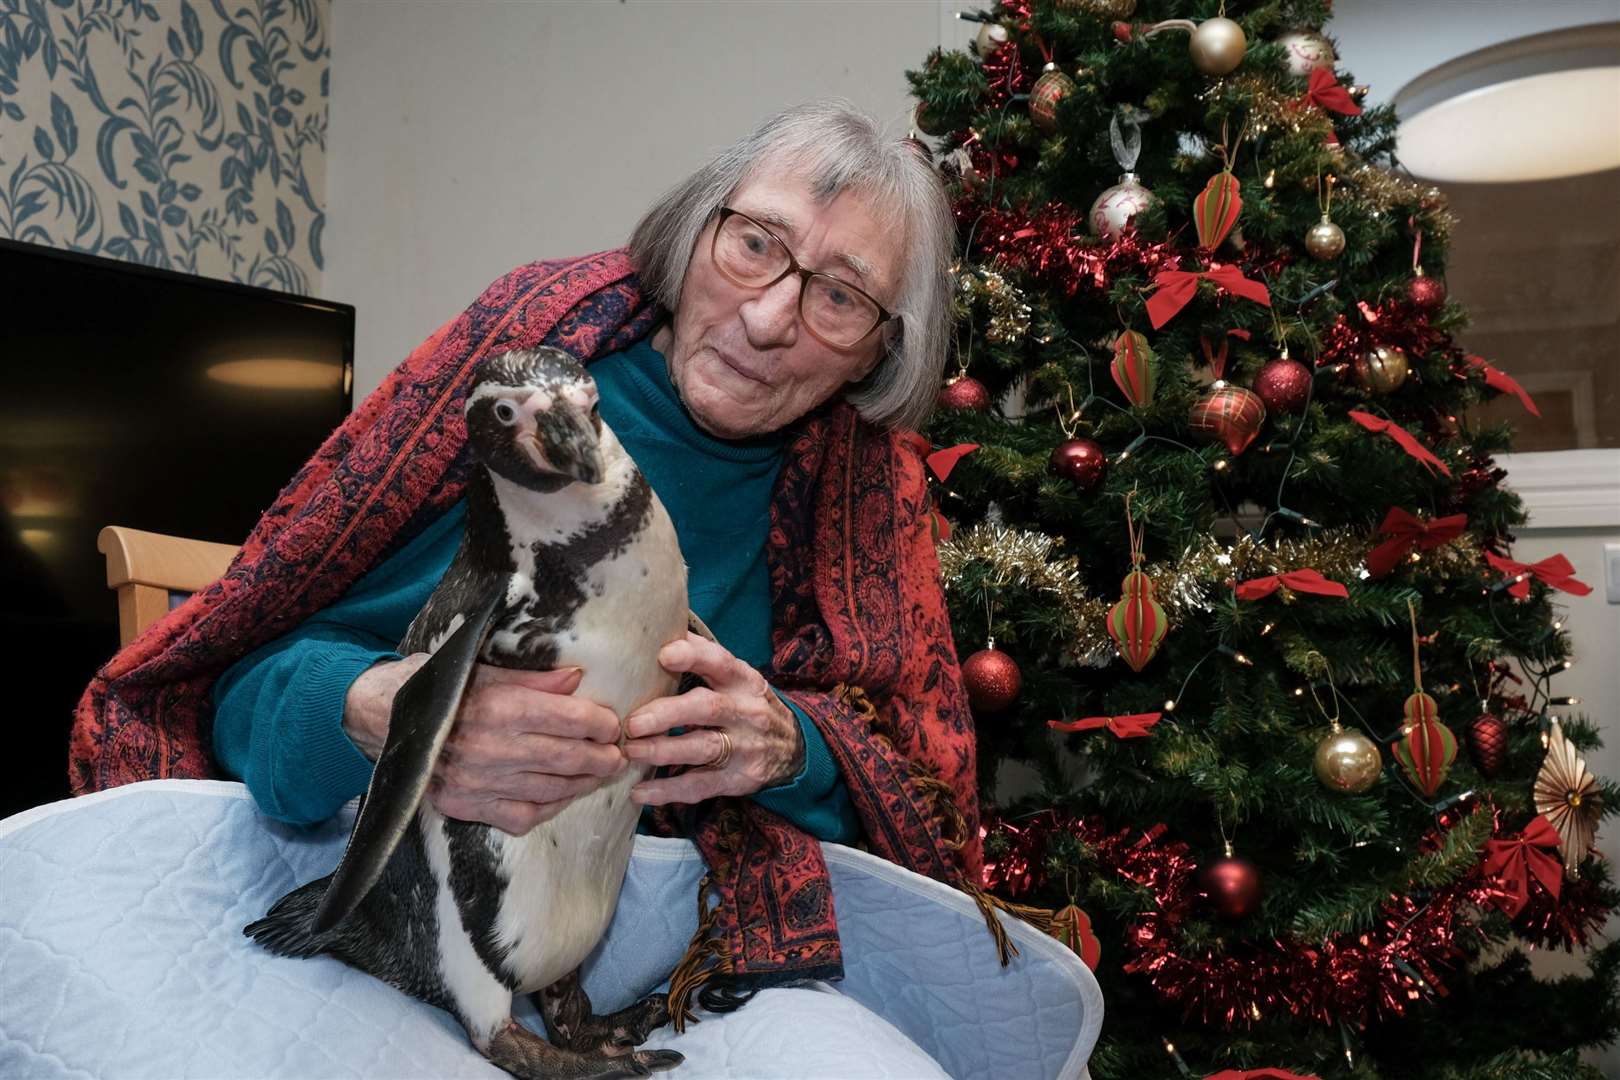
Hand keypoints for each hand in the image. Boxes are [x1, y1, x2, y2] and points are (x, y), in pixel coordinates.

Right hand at [343, 656, 626, 835]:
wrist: (376, 717)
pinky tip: (563, 797)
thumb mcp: (479, 668)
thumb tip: (576, 679)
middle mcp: (488, 747)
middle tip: (620, 757)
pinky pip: (520, 815)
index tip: (614, 725)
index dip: (598, 723)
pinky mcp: (463, 805)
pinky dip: (548, 808)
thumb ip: (531, 679)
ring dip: (582, 784)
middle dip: (600, 758)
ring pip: (548, 788)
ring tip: (601, 775)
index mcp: (496, 706)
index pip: (565, 717)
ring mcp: (476, 781)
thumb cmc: (433, 685)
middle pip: (564, 757)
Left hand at [623, 632, 804, 805]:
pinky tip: (640, 792)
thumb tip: (663, 629)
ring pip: (703, 748)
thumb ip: (703, 658)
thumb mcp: (736, 677)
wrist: (793, 748)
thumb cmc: (747, 704)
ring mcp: (744, 748)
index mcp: (742, 680)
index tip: (664, 654)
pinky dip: (668, 791)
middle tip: (633, 722)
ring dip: (663, 751)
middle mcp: (746, 711)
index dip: (693, 656)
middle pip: (707, 708)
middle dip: (667, 714)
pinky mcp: (738, 779)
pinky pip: (701, 786)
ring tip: (631, 752)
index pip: (719, 662)